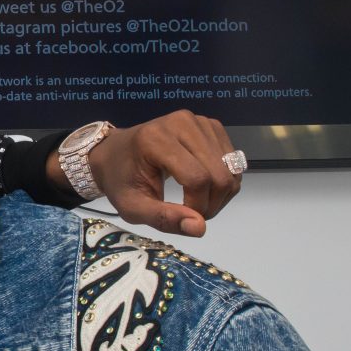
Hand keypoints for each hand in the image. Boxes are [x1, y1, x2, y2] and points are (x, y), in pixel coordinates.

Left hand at [76, 111, 240, 236]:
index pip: (196, 178)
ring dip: (220, 194)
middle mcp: (182, 123)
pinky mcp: (211, 125)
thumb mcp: (132, 207)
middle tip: (192, 214)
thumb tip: (200, 228)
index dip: (198, 206)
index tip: (184, 218)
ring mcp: (199, 121)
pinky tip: (205, 187)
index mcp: (156, 140)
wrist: (116, 153)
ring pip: (231, 168)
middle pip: (219, 174)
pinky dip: (225, 180)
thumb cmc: (121, 180)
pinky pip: (233, 159)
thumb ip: (163, 218)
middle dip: (212, 203)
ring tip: (196, 201)